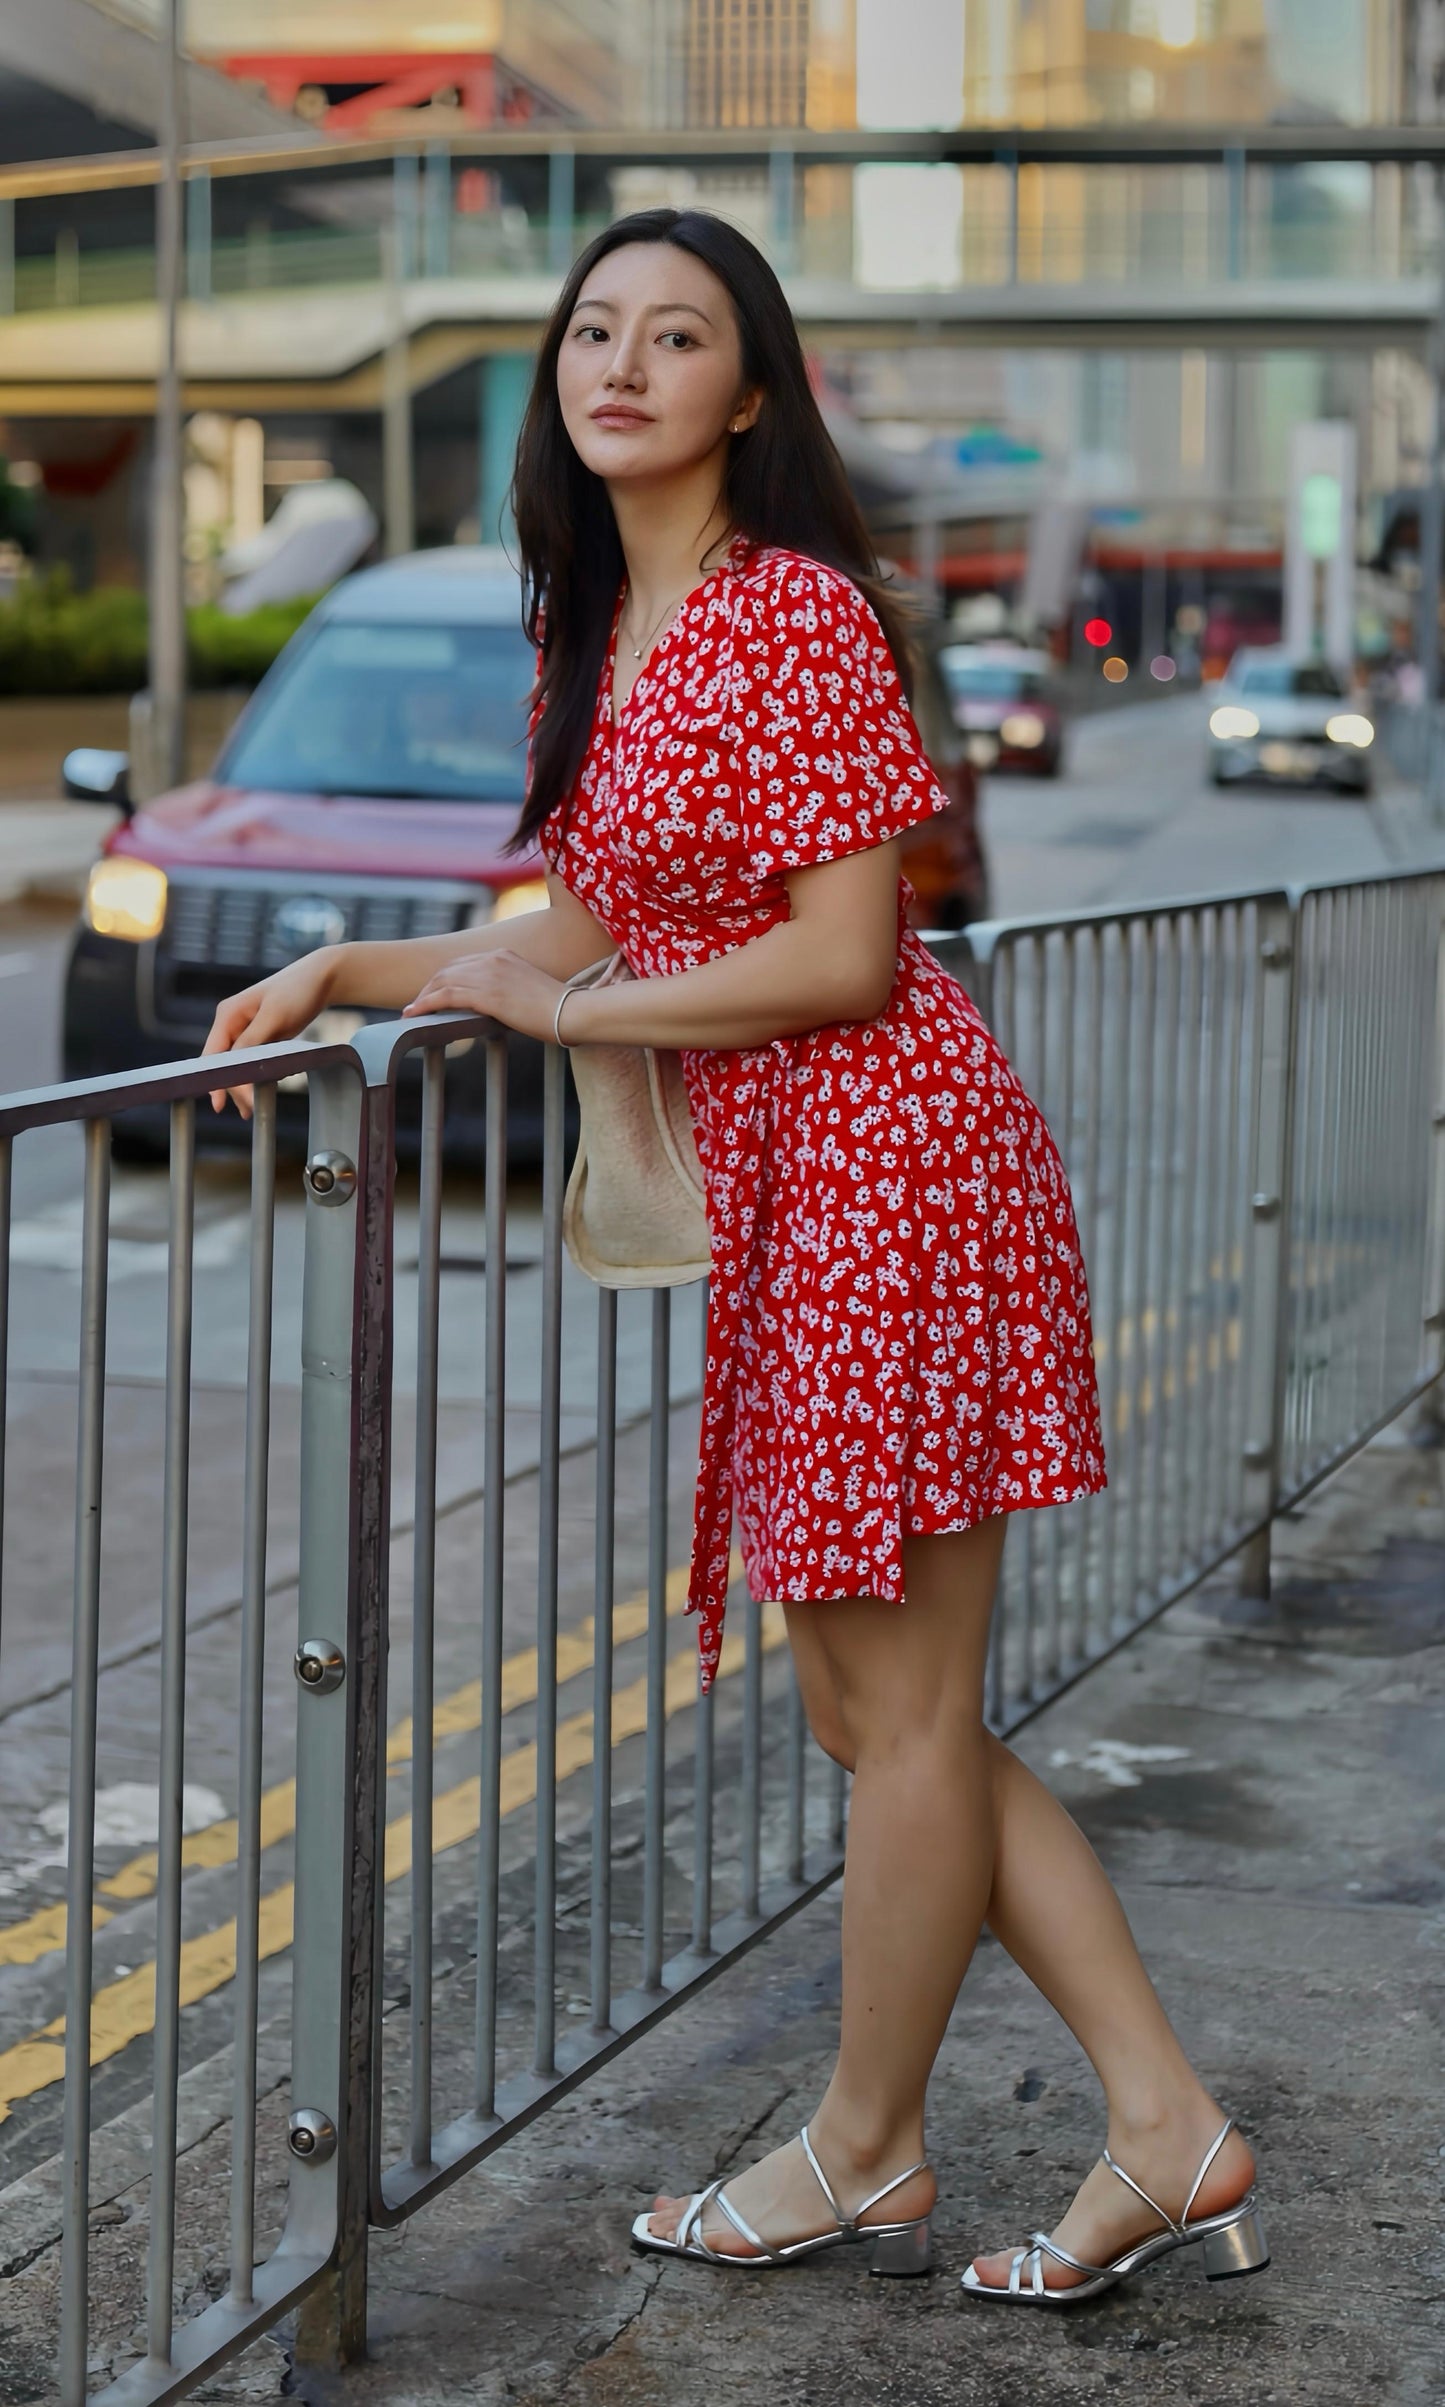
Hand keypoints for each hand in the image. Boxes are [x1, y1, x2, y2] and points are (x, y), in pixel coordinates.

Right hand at [201, 948, 338, 1117]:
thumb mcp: (274, 1016)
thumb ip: (252, 1040)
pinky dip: (258, 1075)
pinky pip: (255, 1060)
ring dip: (245, 1085)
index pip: (214, 1054)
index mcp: (228, 1015)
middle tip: (247, 1112)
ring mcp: (247, 1030)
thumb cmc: (296, 991)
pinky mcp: (262, 1036)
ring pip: (239, 1064)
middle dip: (232, 1087)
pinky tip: (267, 1089)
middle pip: (225, 1062)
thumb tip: (235, 1065)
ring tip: (252, 1110)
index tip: (220, 1103)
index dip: (216, 1079)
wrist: (323, 978)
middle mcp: (232, 1023)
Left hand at [401, 949, 566, 1043]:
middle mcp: (494, 959)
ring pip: (442, 981)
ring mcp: (489, 974)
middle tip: (416, 1003)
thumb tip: (504, 1007)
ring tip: (410, 1011)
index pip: (463, 963)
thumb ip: (512, 990)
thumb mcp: (531, 990)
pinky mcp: (486, 994)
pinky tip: (413, 1014)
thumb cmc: (559, 1009)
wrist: (572, 1011)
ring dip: (422, 997)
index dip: (444, 978)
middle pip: (448, 969)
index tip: (433, 992)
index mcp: (504, 955)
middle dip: (429, 986)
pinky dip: (425, 1004)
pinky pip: (445, 996)